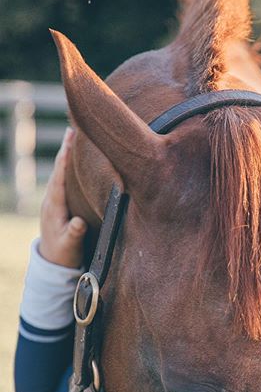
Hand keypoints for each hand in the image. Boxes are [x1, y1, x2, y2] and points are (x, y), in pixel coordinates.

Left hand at [39, 127, 87, 267]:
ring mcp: (52, 202)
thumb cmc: (64, 254)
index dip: (65, 158)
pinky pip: (62, 180)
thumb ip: (74, 233)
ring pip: (59, 173)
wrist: (53, 263)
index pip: (60, 177)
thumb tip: (79, 222)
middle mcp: (51, 200)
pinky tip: (72, 161)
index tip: (71, 140)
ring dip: (66, 156)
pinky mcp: (56, 204)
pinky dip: (66, 167)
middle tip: (72, 129)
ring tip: (73, 138)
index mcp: (54, 207)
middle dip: (65, 150)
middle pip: (58, 170)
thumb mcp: (70, 246)